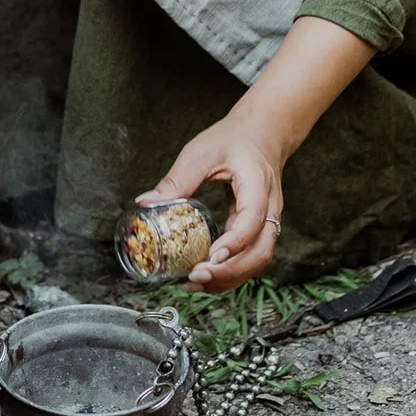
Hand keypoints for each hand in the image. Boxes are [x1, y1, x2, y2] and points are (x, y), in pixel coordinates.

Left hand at [136, 114, 283, 291]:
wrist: (261, 134)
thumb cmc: (234, 139)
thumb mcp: (201, 153)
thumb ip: (176, 179)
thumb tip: (145, 202)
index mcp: (258, 184)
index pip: (252, 220)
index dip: (234, 242)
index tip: (211, 256)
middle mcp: (269, 208)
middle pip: (260, 251)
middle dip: (230, 270)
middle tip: (196, 275)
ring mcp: (268, 221)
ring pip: (258, 260)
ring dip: (230, 277)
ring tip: (195, 282)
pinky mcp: (259, 229)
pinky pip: (251, 256)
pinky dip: (231, 271)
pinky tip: (206, 274)